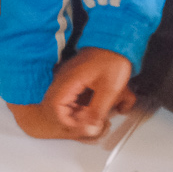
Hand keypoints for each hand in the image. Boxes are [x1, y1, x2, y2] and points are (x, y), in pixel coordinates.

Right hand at [13, 47, 136, 139]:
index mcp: (67, 82)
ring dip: (79, 115)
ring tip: (96, 118)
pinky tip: (96, 108)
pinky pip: (72, 100)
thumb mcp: (109, 89)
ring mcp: (67, 82)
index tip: (84, 127)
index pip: (56, 110)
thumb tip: (91, 128)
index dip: (69, 123)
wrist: (115, 43)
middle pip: (59, 110)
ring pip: (65, 106)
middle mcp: (63, 83)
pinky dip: (82, 107)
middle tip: (92, 124)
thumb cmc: (112, 59)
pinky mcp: (74, 82)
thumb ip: (98, 110)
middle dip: (75, 121)